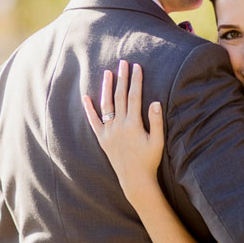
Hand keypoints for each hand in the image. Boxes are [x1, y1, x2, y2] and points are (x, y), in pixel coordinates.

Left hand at [82, 61, 163, 204]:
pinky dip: (89, 109)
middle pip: (120, 96)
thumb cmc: (149, 161)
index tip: (137, 67)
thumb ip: (156, 121)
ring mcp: (109, 132)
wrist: (135, 180)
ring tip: (107, 73)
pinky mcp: (102, 139)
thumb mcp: (157, 141)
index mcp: (133, 124)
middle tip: (122, 63)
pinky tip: (86, 97)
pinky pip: (93, 122)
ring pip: (106, 105)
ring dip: (106, 87)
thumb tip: (155, 102)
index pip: (134, 96)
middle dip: (122, 78)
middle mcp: (119, 126)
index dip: (136, 80)